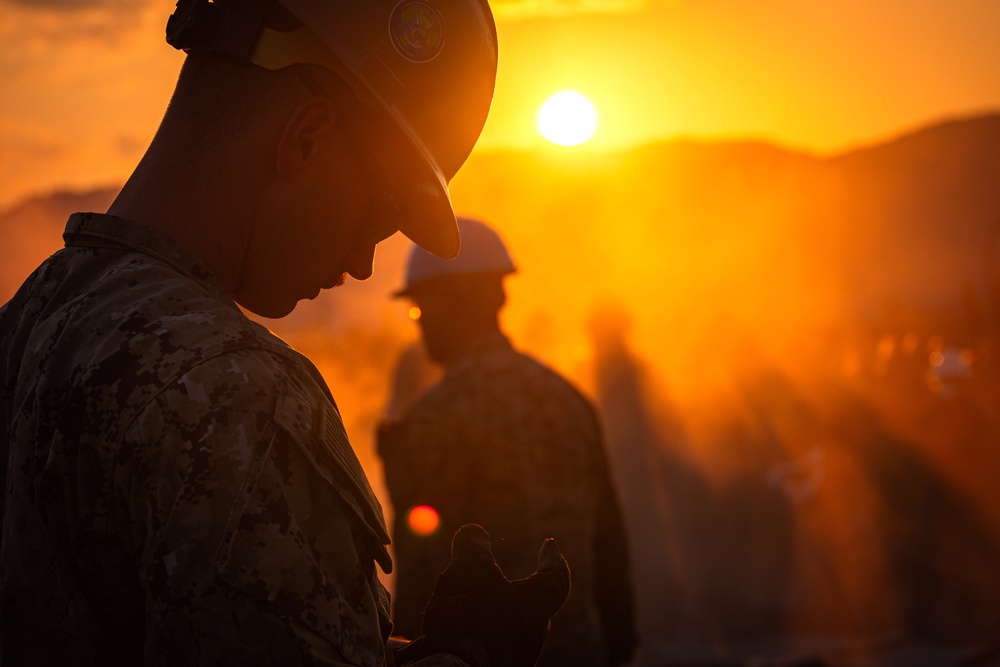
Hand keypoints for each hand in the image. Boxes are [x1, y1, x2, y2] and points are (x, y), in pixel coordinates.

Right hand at [394, 524, 570, 666]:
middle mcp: (535, 633)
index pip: (555, 577)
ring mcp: (520, 657)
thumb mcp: (468, 567)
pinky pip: (503, 645)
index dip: (552, 558)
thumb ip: (473, 546)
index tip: (550, 544)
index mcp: (537, 604)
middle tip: (510, 577)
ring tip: (481, 601)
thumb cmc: (468, 611)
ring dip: (505, 611)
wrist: (453, 663)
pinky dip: (492, 631)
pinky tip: (471, 628)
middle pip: (537, 605)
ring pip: (518, 628)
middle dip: (525, 588)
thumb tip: (475, 532)